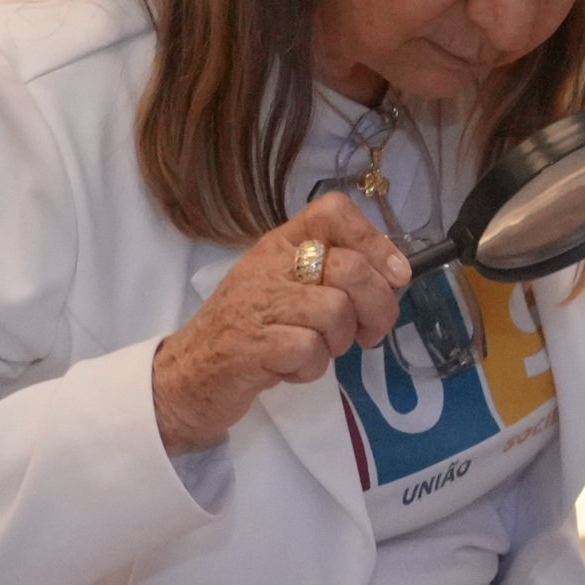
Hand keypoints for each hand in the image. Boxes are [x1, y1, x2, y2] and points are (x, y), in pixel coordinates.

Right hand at [152, 192, 401, 454]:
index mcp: (280, 245)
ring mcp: (257, 304)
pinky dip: (313, 368)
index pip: (332, 211)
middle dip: (377, 307)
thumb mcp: (288, 288)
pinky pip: (310, 350)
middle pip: (350, 268)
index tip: (395, 275)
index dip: (375, 240)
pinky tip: (293, 369)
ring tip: (317, 350)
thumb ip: (334, 275)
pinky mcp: (251, 345)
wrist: (189, 374)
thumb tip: (395, 273)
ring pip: (335, 311)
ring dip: (339, 343)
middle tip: (369, 332)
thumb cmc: (249, 329)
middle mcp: (269, 265)